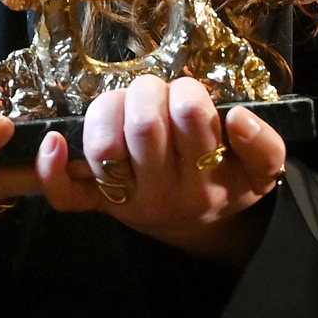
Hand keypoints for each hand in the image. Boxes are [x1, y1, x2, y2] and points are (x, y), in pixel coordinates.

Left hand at [35, 73, 286, 264]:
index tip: (190, 96)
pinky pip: (66, 196)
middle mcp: (166, 194)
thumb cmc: (225, 179)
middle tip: (157, 95)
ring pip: (105, 145)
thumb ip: (265, 146)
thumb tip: (237, 117)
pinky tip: (55, 141)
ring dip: (110, 108)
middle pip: (144, 124)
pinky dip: (53, 169)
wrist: (198, 225)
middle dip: (148, 92)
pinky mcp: (97, 206)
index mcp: (209, 181)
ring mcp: (126, 202)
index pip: (192, 116)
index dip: (187, 92)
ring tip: (127, 106)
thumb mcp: (261, 170)